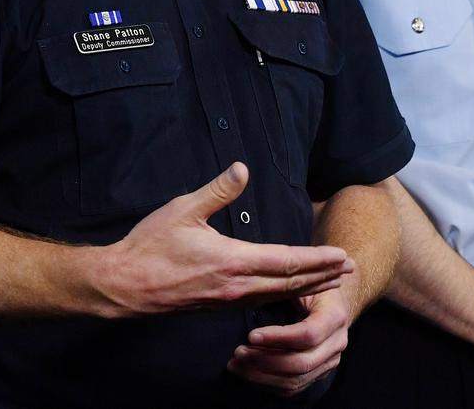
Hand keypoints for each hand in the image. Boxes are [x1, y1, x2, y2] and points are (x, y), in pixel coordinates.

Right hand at [91, 162, 350, 317]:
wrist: (124, 285)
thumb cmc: (151, 245)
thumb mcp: (183, 209)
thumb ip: (217, 190)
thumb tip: (242, 168)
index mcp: (231, 260)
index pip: (285, 261)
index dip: (316, 259)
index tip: (340, 255)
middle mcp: (235, 285)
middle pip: (289, 283)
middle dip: (321, 275)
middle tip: (349, 268)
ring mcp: (227, 299)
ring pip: (276, 295)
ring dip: (306, 287)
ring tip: (330, 281)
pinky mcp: (217, 305)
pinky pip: (260, 301)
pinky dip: (283, 296)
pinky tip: (288, 292)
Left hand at [227, 285, 351, 395]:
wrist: (333, 299)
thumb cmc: (313, 283)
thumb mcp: (305, 278)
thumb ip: (289, 283)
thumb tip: (257, 281)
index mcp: (335, 316)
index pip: (308, 335)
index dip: (279, 338)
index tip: (251, 335)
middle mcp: (337, 343)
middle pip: (301, 363)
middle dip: (266, 360)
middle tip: (238, 353)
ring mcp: (329, 361)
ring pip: (296, 380)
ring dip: (262, 376)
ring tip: (236, 365)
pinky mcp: (318, 372)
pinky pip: (294, 387)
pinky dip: (269, 383)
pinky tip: (248, 373)